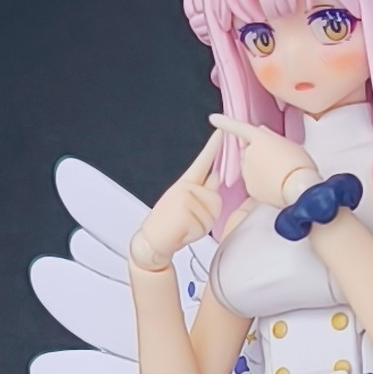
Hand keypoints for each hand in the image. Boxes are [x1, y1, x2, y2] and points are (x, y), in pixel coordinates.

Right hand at [130, 132, 221, 270]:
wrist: (151, 241)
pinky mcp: (186, 211)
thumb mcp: (184, 202)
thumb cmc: (168, 224)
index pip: (202, 162)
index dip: (213, 147)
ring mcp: (186, 198)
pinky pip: (205, 225)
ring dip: (202, 224)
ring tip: (184, 225)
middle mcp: (186, 187)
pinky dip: (196, 232)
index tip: (221, 132)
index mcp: (185, 183)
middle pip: (215, 195)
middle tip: (185, 219)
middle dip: (208, 210)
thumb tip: (216, 178)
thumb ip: (202, 191)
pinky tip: (182, 231)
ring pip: (213, 212)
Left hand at [209, 116, 316, 209]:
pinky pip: (253, 184)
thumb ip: (271, 137)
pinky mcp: (249, 188)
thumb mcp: (289, 143)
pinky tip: (276, 186)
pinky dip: (261, 185)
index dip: (225, 122)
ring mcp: (247, 171)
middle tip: (276, 161)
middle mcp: (249, 153)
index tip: (213, 119)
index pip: (238, 127)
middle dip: (256, 154)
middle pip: (247, 151)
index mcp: (259, 138)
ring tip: (279, 175)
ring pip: (249, 168)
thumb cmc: (300, 164)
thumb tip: (262, 133)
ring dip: (259, 169)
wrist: (299, 188)